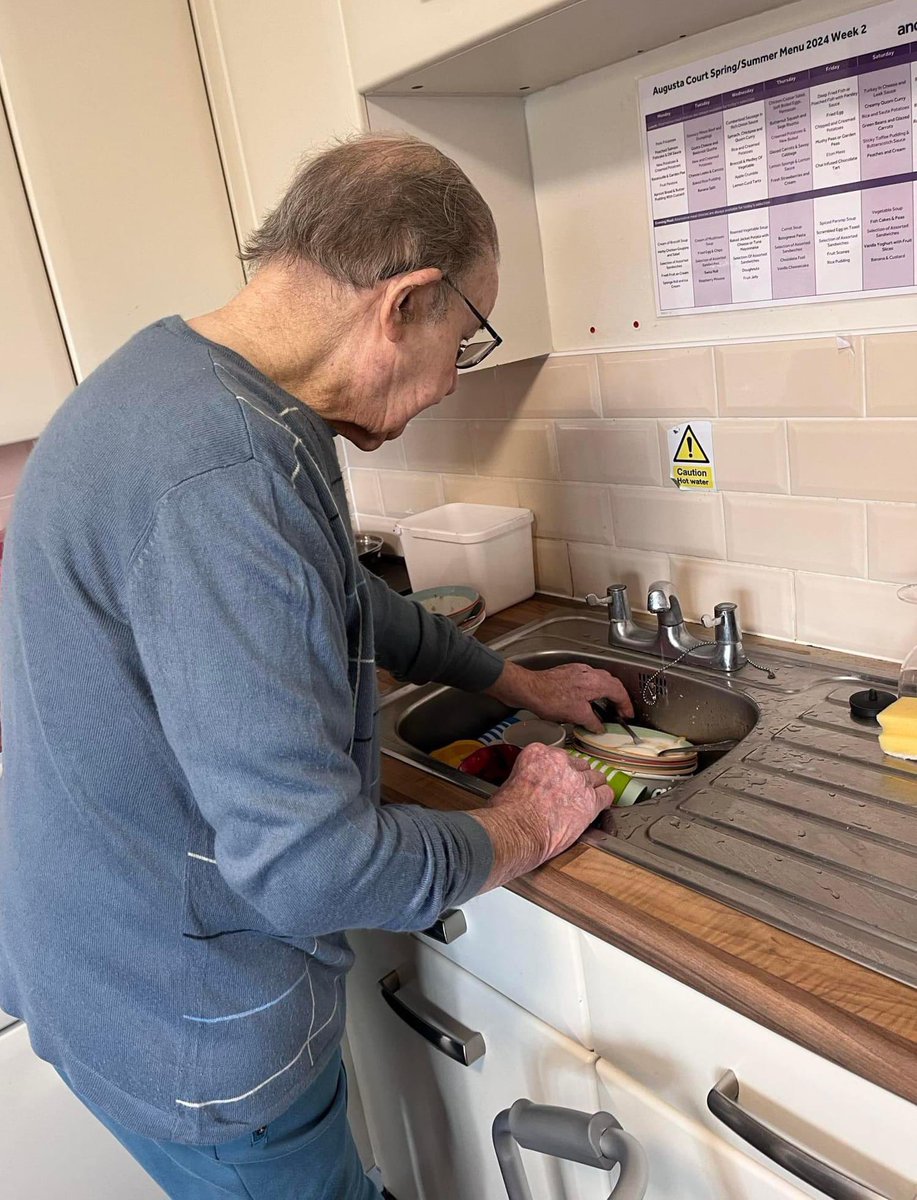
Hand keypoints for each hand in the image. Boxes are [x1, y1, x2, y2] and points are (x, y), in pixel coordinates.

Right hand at [468, 744, 612, 890]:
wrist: (517, 830)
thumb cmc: (507, 812)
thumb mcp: (509, 782)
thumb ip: (526, 776)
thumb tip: (527, 786)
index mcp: (539, 753)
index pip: (558, 756)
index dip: (559, 771)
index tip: (556, 780)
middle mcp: (561, 762)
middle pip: (579, 765)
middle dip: (576, 778)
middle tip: (570, 792)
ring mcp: (578, 780)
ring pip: (596, 777)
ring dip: (591, 788)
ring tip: (585, 800)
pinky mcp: (591, 800)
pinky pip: (607, 794)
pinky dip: (604, 800)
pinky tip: (599, 806)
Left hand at [486, 660, 633, 731]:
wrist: (529, 688)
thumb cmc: (551, 700)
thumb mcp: (576, 715)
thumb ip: (592, 722)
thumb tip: (599, 728)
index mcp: (595, 682)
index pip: (619, 692)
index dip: (626, 705)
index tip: (628, 715)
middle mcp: (589, 672)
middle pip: (612, 682)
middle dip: (619, 696)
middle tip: (620, 711)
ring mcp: (578, 670)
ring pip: (600, 679)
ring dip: (606, 691)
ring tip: (606, 705)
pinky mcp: (568, 672)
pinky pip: (588, 679)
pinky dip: (594, 688)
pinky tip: (587, 698)